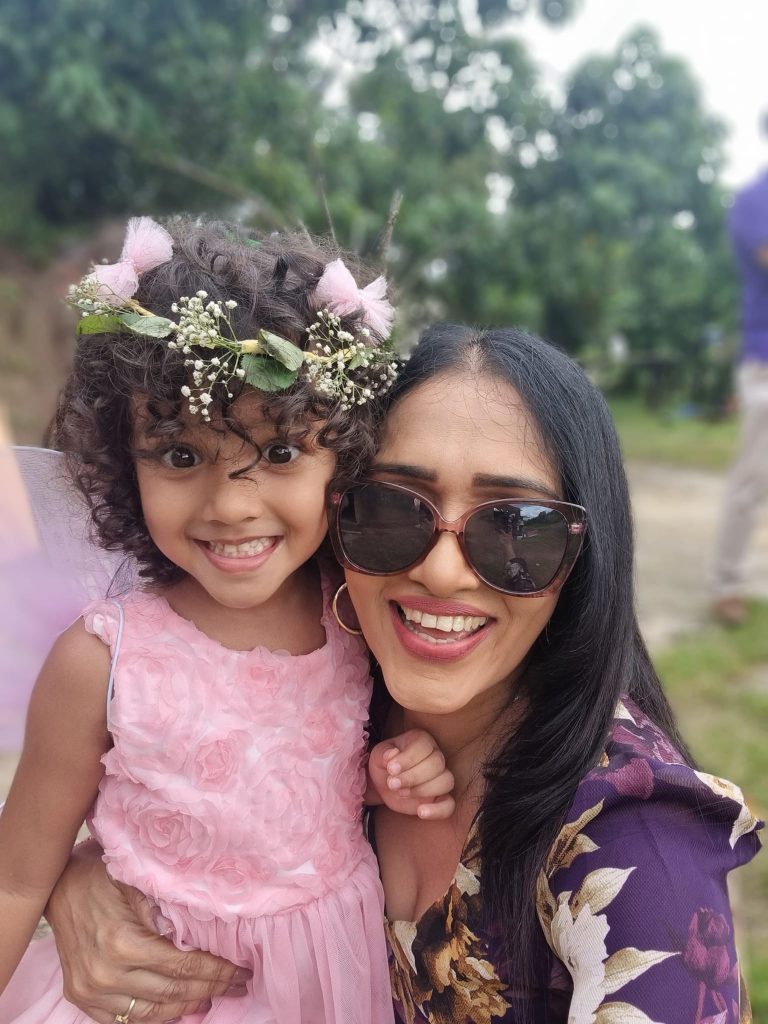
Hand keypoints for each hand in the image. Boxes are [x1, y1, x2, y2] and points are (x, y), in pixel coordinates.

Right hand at [45, 840, 249, 1021]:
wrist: (58, 886)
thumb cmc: (102, 876)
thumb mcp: (139, 882)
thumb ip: (169, 908)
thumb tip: (209, 929)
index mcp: (125, 944)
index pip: (183, 968)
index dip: (217, 972)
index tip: (241, 973)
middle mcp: (107, 974)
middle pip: (172, 992)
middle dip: (211, 989)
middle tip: (236, 986)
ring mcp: (92, 991)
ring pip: (151, 1013)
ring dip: (186, 1006)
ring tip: (212, 997)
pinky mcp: (82, 997)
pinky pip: (125, 1019)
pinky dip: (155, 1016)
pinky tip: (176, 1007)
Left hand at [367, 729, 454, 818]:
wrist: (384, 784)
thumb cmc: (384, 765)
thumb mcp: (378, 756)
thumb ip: (384, 754)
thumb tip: (392, 754)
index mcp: (422, 741)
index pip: (424, 746)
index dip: (408, 758)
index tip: (391, 769)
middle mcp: (436, 757)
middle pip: (437, 764)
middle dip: (413, 776)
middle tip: (392, 783)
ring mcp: (440, 778)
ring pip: (446, 782)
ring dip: (422, 790)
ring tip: (401, 793)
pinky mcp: (440, 799)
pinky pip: (449, 805)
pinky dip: (438, 810)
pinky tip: (421, 812)